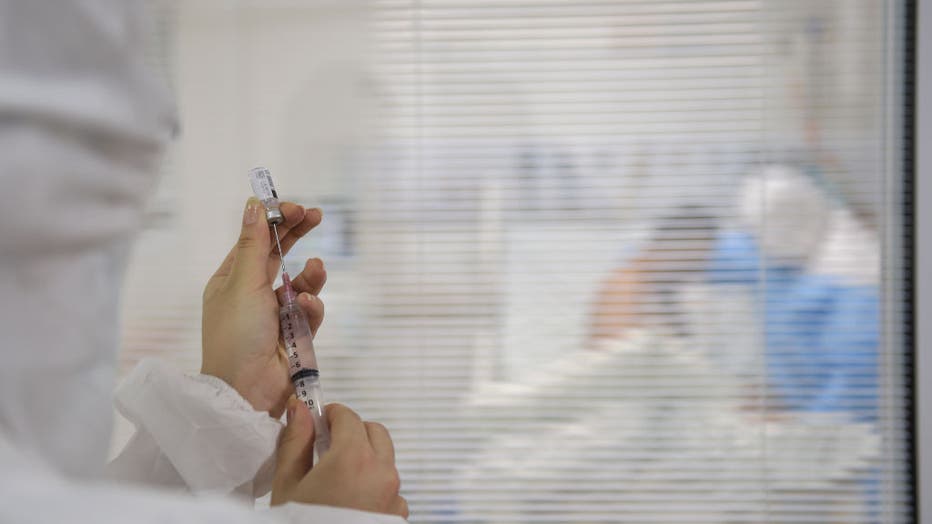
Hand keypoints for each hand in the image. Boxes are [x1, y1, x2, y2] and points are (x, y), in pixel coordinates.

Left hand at [201, 197, 326, 416]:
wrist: (247, 390)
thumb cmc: (236, 336)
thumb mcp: (242, 283)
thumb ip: (253, 244)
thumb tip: (253, 204)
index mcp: (231, 279)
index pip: (255, 241)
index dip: (275, 221)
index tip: (295, 208)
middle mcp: (252, 294)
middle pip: (279, 255)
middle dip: (298, 235)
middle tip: (316, 215)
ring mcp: (274, 315)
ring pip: (300, 283)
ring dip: (310, 276)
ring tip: (317, 269)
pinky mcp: (295, 334)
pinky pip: (309, 312)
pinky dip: (311, 308)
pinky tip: (307, 308)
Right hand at [272, 399, 407, 518]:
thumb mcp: (288, 484)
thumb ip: (295, 441)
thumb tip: (298, 410)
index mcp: (353, 459)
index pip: (349, 417)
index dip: (331, 414)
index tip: (319, 419)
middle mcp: (381, 473)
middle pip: (375, 433)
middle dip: (353, 432)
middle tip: (328, 444)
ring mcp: (394, 496)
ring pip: (385, 460)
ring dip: (366, 459)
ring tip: (337, 478)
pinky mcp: (396, 516)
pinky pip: (390, 489)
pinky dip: (374, 486)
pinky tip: (350, 501)